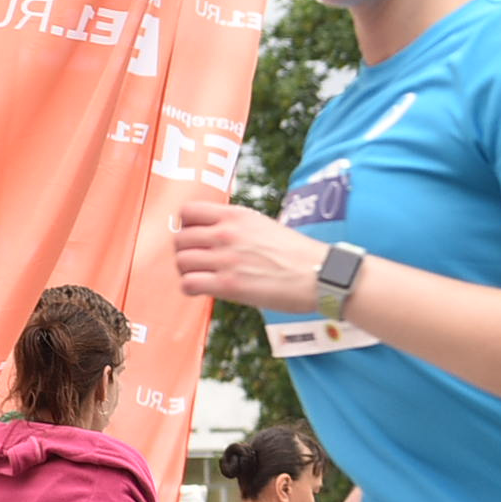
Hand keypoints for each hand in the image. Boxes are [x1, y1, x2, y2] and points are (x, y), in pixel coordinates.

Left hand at [173, 201, 328, 312]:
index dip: (185, 225)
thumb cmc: (299, 255)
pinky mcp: (228, 284)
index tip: (193, 236)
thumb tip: (216, 236)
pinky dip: (190, 288)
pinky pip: (188, 284)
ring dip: (186, 271)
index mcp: (237, 216)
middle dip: (184, 251)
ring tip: (200, 277)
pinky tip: (203, 290)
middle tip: (197, 261)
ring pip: (181, 261)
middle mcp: (227, 233)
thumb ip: (237, 227)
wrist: (321, 275)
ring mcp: (226, 259)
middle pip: (179, 239)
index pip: (188, 211)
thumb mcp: (265, 226)